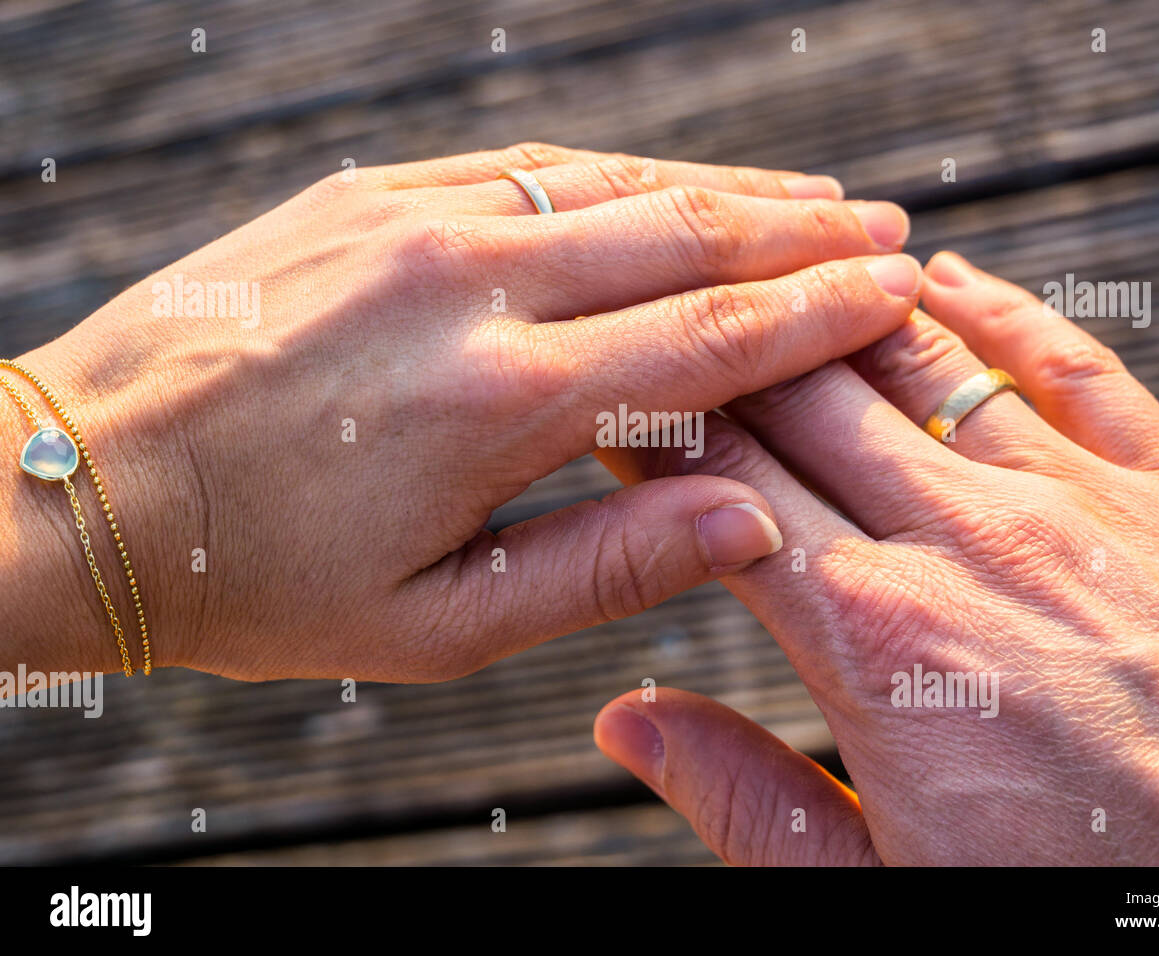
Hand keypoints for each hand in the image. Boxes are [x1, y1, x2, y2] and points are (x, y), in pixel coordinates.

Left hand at [0, 143, 921, 682]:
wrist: (82, 491)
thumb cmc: (261, 580)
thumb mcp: (439, 624)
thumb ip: (608, 569)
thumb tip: (752, 518)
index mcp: (499, 403)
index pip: (709, 338)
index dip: (818, 311)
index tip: (895, 290)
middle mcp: (466, 287)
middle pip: (680, 237)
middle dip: (800, 233)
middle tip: (886, 229)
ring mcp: (411, 223)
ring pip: (610, 185)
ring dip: (722, 190)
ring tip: (807, 200)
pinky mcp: (364, 196)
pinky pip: (524, 168)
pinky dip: (616, 176)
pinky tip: (666, 184)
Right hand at [593, 252, 1158, 864]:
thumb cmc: (1105, 895)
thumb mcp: (890, 888)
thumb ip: (748, 801)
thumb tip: (634, 722)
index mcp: (877, 641)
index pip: (726, 486)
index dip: (656, 431)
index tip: (619, 405)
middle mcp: (966, 544)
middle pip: (805, 400)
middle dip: (725, 352)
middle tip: (676, 319)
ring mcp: (1076, 502)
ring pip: (921, 361)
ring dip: (840, 308)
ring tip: (782, 272)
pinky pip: (1070, 364)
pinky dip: (999, 308)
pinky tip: (949, 278)